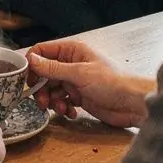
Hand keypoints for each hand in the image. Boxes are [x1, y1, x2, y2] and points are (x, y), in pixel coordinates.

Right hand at [26, 39, 152, 127]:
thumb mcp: (80, 74)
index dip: (32, 65)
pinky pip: (61, 100)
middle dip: (41, 88)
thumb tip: (31, 60)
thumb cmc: (112, 83)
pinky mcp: (79, 96)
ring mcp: (75, 80)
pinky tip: (71, 112)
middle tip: (43, 101)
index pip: (42, 51)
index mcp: (72, 50)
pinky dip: (62, 107)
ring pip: (51, 88)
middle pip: (44, 73)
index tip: (28, 81)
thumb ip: (53, 68)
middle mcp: (71, 63)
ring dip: (52, 100)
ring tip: (61, 108)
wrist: (133, 104)